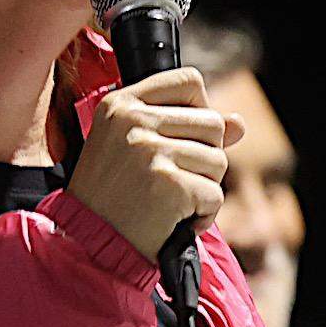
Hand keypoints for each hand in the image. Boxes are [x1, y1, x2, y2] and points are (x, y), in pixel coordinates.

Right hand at [68, 66, 241, 269]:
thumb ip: (187, 128)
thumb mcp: (135, 149)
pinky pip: (214, 195)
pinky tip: (173, 222)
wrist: (86, 244)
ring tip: (169, 202)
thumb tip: (239, 123)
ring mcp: (150, 151)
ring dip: (203, 188)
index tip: (180, 139)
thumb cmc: (110, 197)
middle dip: (204, 157)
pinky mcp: (168, 184)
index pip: (189, 82)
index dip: (199, 110)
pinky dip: (202, 216)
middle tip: (170, 180)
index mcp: (120, 104)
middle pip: (212, 123)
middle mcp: (133, 121)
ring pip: (218, 160)